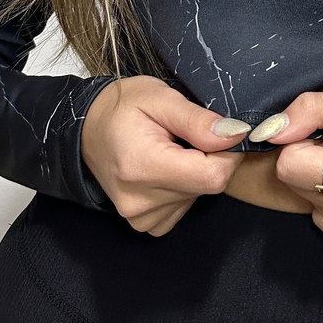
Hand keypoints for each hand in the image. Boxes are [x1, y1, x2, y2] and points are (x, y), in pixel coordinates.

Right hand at [80, 76, 251, 235]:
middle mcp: (140, 201)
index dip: (228, 152)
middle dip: (210, 157)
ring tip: (171, 149)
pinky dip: (183, 188)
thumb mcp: (160, 97)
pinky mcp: (144, 224)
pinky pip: (183, 207)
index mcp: (143, 166)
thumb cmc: (123, 107)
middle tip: (186, 135)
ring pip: (198, 196)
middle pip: (207, 186)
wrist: (87, 128)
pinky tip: (166, 169)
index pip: (213, 176)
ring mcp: (140, 217)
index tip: (219, 132)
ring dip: (196, 172)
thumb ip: (197, 120)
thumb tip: (235, 135)